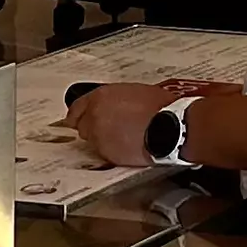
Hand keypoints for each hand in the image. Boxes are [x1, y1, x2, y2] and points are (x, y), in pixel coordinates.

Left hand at [66, 77, 235, 165]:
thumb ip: (116, 99)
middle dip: (93, 128)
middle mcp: (95, 116)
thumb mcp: (135, 92)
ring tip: (123, 138)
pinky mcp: (108, 153)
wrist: (170, 127)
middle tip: (111, 129)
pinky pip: (105, 153)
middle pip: (82, 126)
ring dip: (103, 140)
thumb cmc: (161, 108)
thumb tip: (115, 105)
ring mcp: (99, 136)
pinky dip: (113, 151)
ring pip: (93, 142)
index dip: (79, 115)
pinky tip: (128, 146)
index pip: (76, 108)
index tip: (79, 118)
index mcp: (101, 96)